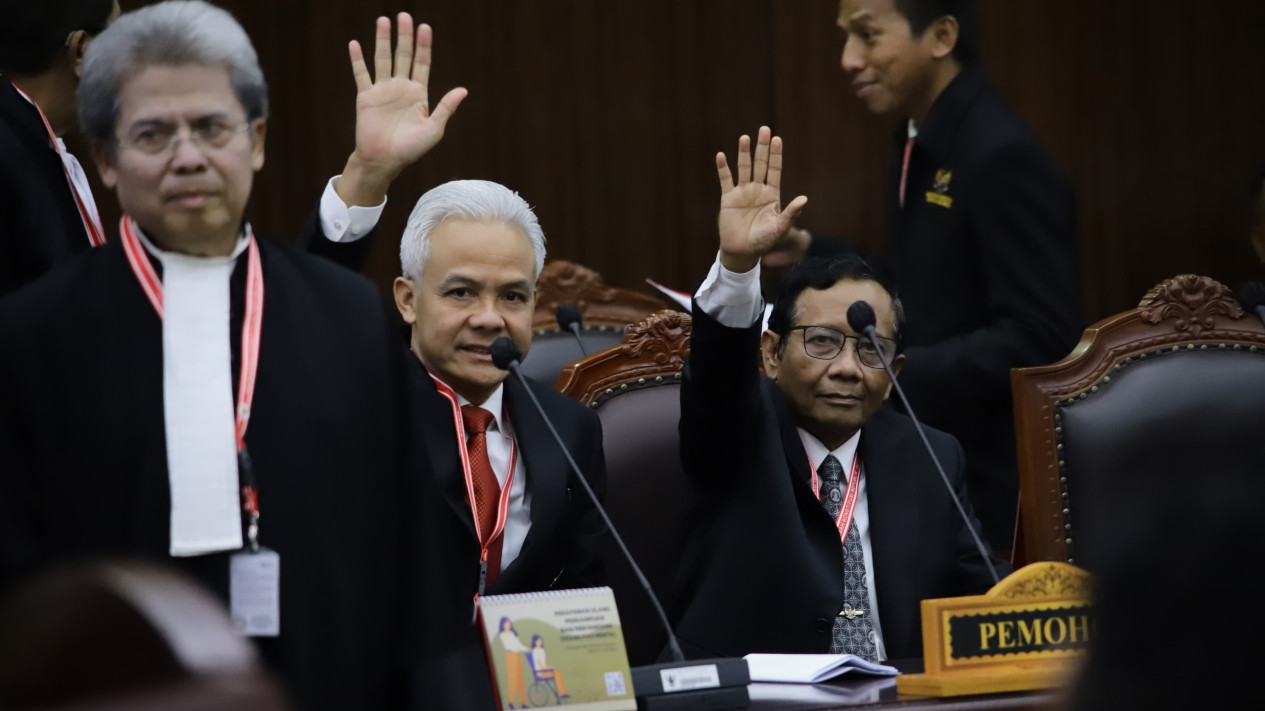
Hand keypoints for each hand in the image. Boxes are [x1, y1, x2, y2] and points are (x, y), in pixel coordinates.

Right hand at [338, 13, 467, 205]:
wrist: (384, 161)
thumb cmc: (411, 149)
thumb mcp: (433, 129)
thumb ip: (445, 108)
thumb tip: (463, 90)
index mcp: (419, 94)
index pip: (422, 63)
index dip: (424, 46)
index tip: (425, 27)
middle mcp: (401, 88)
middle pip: (403, 56)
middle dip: (404, 36)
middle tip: (405, 15)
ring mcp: (383, 91)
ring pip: (383, 60)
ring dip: (382, 40)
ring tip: (383, 21)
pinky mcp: (366, 97)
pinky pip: (362, 74)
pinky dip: (358, 60)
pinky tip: (355, 44)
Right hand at [715, 126, 807, 272]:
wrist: (742, 252)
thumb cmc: (764, 241)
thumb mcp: (780, 227)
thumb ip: (791, 213)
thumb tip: (804, 199)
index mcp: (772, 194)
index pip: (775, 170)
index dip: (776, 155)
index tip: (777, 139)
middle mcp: (757, 190)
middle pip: (760, 164)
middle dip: (762, 148)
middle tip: (764, 129)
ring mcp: (742, 193)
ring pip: (744, 168)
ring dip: (744, 153)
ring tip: (745, 138)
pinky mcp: (728, 199)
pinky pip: (725, 180)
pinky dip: (723, 168)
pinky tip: (721, 156)